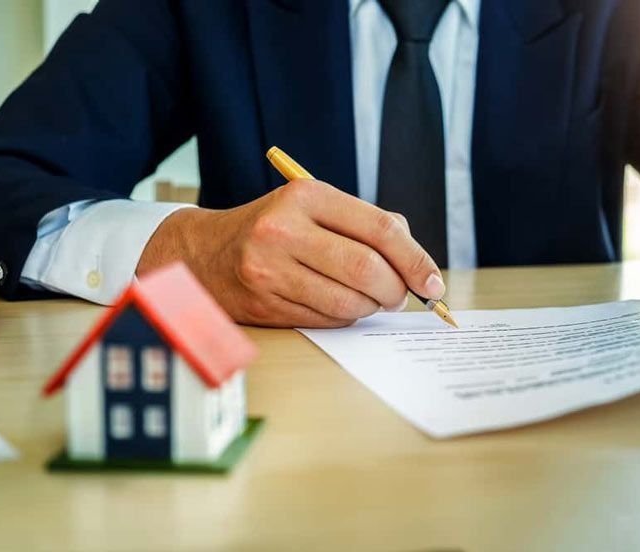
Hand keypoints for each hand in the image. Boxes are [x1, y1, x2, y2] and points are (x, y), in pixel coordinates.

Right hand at [137, 179, 444, 326]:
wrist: (206, 254)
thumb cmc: (275, 228)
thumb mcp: (316, 208)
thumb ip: (368, 224)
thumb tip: (416, 258)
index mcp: (306, 196)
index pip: (379, 229)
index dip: (415, 259)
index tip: (433, 281)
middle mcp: (284, 230)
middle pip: (367, 270)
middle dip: (396, 290)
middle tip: (401, 296)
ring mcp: (271, 269)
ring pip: (349, 301)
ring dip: (371, 307)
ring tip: (368, 298)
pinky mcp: (265, 303)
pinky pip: (327, 319)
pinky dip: (346, 317)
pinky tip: (340, 304)